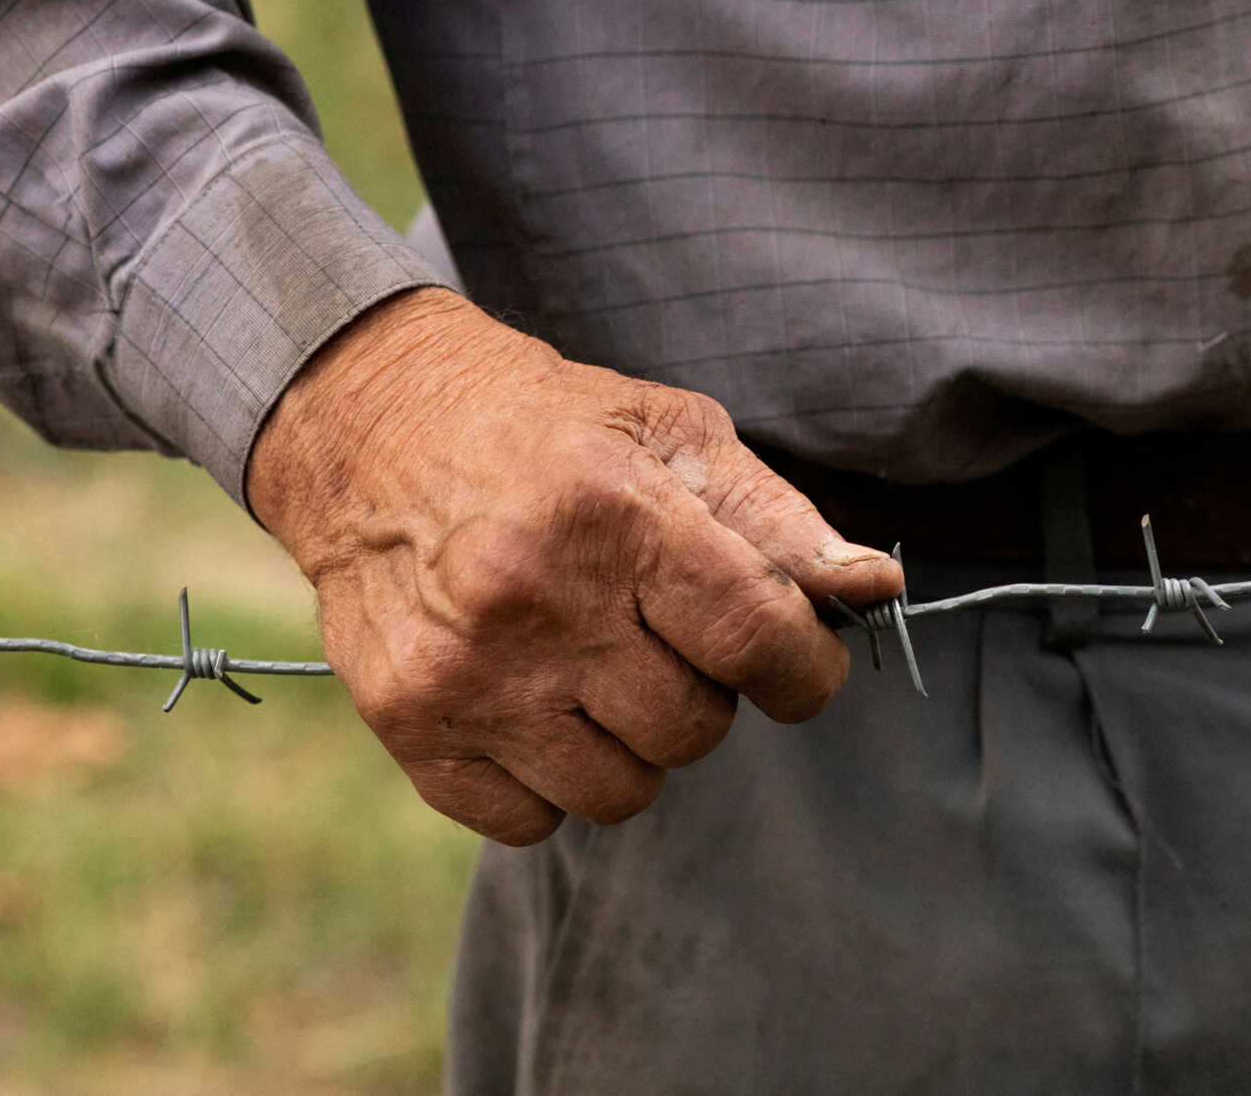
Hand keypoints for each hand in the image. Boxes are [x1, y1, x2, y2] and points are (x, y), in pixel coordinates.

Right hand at [245, 287, 901, 843]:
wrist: (374, 427)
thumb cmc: (550, 429)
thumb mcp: (672, 434)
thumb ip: (778, 520)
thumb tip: (876, 587)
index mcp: (615, 513)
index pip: (755, 640)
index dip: (804, 671)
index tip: (797, 663)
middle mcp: (535, 600)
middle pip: (693, 728)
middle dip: (706, 693)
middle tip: (665, 637)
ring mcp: (465, 674)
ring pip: (621, 792)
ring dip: (634, 744)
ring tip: (601, 669)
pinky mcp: (408, 725)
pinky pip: (529, 822)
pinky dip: (551, 782)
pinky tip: (537, 703)